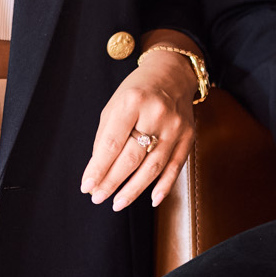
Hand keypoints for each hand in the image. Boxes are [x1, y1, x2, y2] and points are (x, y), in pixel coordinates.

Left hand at [82, 47, 199, 210]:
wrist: (173, 73)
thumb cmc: (138, 90)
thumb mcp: (115, 104)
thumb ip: (106, 136)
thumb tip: (98, 170)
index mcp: (132, 101)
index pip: (112, 143)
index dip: (98, 168)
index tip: (87, 186)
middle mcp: (156, 114)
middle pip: (132, 157)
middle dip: (112, 181)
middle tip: (97, 197)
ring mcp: (175, 126)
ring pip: (153, 167)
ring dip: (134, 189)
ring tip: (117, 203)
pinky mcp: (188, 136)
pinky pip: (175, 167)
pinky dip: (164, 186)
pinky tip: (151, 199)